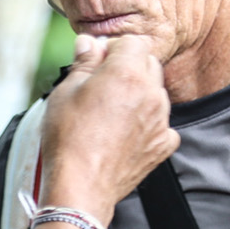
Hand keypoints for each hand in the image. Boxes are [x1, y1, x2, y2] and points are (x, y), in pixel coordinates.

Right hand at [38, 34, 178, 222]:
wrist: (81, 186)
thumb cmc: (68, 138)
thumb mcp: (65, 92)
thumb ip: (84, 62)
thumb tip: (89, 43)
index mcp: (127, 72)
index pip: (132, 42)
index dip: (113, 49)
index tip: (98, 62)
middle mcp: (151, 92)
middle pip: (148, 64)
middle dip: (128, 68)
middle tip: (101, 86)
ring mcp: (161, 120)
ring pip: (156, 93)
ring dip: (139, 95)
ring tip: (111, 114)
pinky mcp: (163, 144)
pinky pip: (162, 124)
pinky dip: (149, 124)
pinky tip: (126, 133)